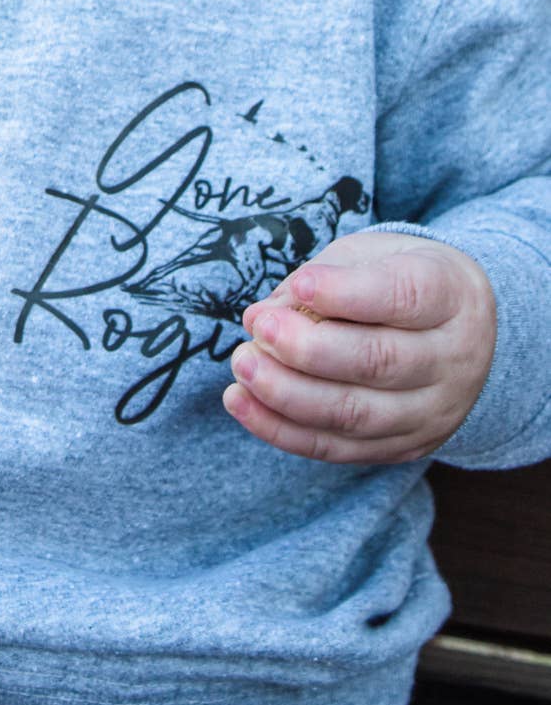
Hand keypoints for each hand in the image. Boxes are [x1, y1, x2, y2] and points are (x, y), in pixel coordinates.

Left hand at [223, 229, 496, 463]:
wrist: (462, 329)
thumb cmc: (397, 278)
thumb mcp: (368, 257)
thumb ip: (320, 280)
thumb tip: (260, 318)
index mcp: (450, 295)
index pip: (404, 297)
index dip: (349, 294)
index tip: (300, 284)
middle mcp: (452, 359)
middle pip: (379, 363)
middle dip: (307, 350)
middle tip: (258, 328)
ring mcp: (433, 411)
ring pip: (356, 414)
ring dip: (287, 395)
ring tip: (243, 367)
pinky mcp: (405, 446)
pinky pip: (339, 448)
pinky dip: (283, 430)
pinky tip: (242, 403)